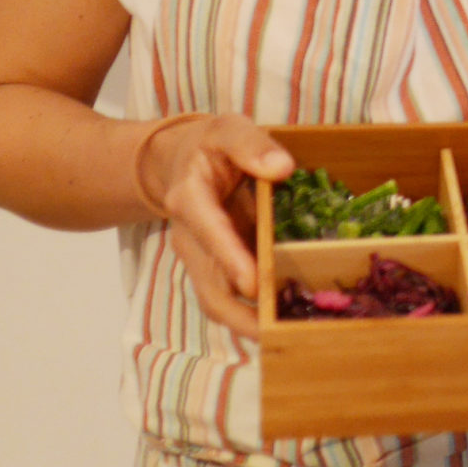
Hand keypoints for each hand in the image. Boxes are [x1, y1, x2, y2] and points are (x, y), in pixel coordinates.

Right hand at [139, 113, 291, 337]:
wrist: (178, 161)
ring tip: (289, 336)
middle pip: (208, 286)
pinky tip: (285, 322)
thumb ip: (251, 144)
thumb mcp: (228, 129)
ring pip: (217, 300)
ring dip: (249, 323)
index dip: (230, 260)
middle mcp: (189, 237)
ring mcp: (200, 258)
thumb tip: (282, 168)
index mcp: (190, 199)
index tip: (254, 285)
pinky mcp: (213, 268)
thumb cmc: (210, 145)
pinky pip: (229, 296)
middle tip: (279, 333)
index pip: (209, 233)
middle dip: (241, 315)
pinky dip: (253, 313)